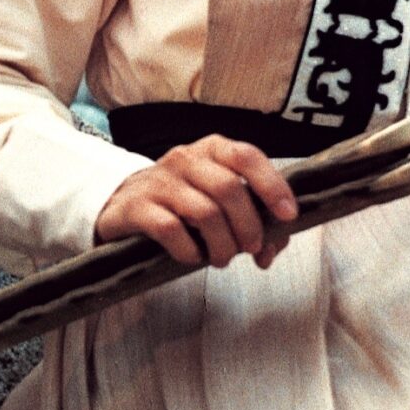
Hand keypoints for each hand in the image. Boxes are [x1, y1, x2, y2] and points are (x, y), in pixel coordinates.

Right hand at [95, 134, 298, 267]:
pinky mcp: (136, 207)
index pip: (246, 156)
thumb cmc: (181, 203)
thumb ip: (251, 218)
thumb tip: (274, 247)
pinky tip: (192, 257)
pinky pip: (171, 230)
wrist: (122, 204)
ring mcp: (158, 181)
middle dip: (248, 226)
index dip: (272, 185)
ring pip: (204, 212)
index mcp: (210, 150)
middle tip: (250, 248)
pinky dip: (190, 251)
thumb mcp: (216, 200)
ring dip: (222, 245)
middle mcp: (184, 159)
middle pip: (229, 189)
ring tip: (222, 258)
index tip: (288, 215)